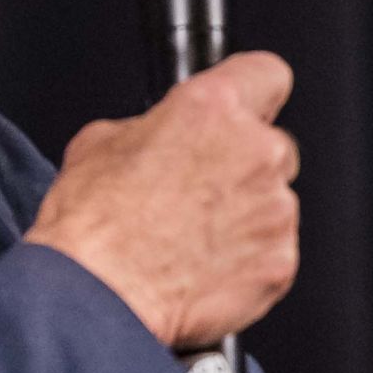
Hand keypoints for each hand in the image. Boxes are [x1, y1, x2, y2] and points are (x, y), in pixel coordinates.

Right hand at [24, 51, 300, 346]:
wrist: (97, 298)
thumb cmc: (92, 227)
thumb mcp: (99, 144)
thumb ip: (151, 127)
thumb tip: (159, 135)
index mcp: (211, 109)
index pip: (265, 73)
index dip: (253, 92)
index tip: (247, 107)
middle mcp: (254, 151)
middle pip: (273, 145)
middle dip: (243, 166)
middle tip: (200, 194)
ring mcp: (275, 208)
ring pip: (275, 203)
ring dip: (246, 217)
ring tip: (193, 240)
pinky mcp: (281, 260)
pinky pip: (275, 253)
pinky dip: (249, 262)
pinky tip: (205, 269)